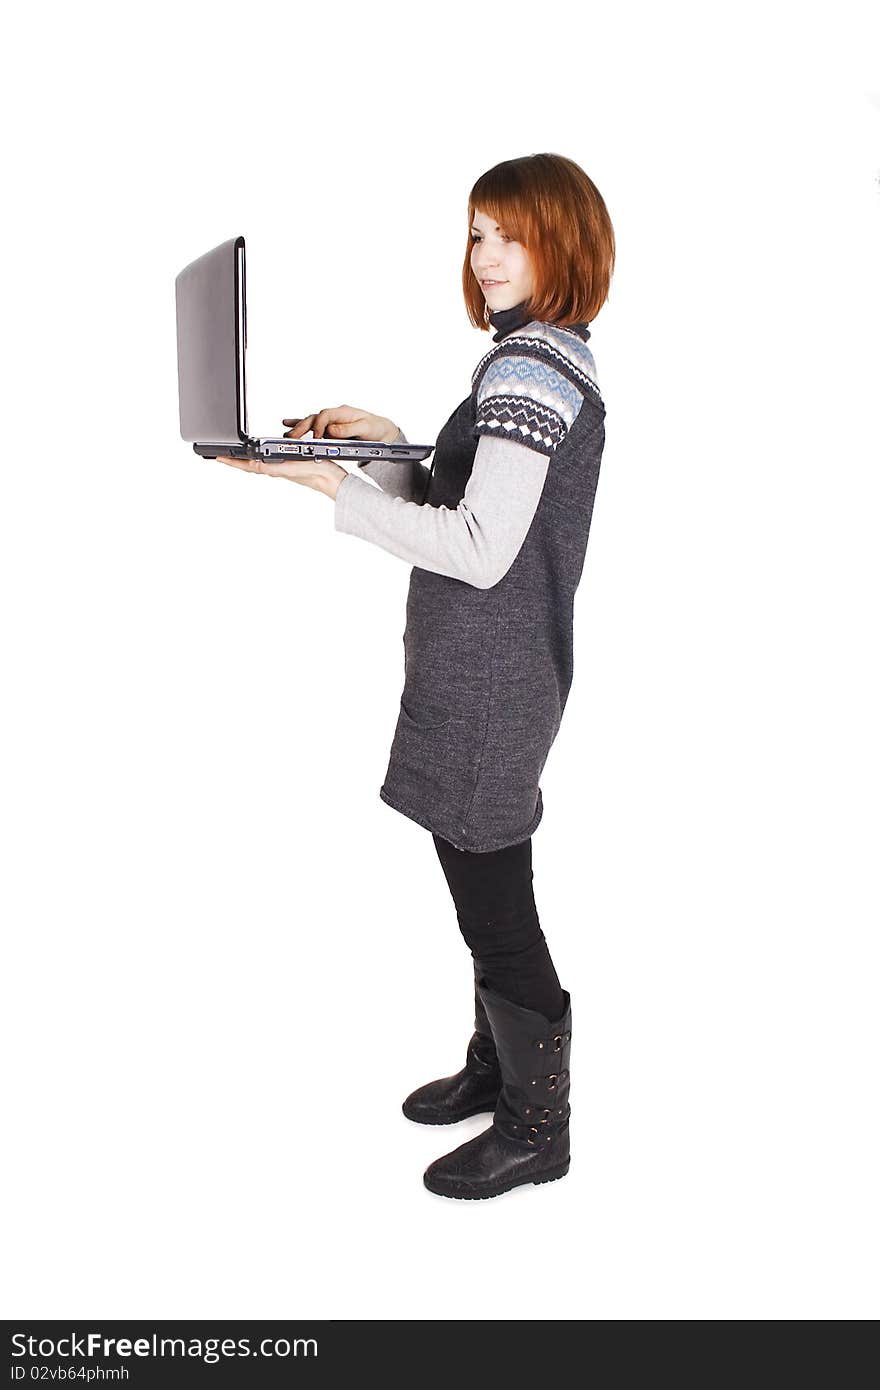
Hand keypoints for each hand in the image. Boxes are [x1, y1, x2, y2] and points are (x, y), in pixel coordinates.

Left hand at [214, 451, 347, 499]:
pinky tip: (260, 456)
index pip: (246, 465)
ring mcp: (282, 468)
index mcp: (272, 468)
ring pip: (258, 463)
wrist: (331, 479)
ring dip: (245, 459)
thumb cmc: (314, 473)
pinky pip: (269, 461)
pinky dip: (260, 457)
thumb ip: (271, 466)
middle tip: (220, 455)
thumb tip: (253, 465)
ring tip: (234, 456)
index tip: (216, 457)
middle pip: (249, 465)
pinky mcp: (290, 465)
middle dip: (235, 460)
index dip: (231, 461)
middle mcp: (274, 469)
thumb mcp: (289, 467)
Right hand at [282, 404, 398, 444]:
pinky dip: (299, 425)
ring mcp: (330, 421)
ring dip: (298, 428)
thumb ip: (348, 429)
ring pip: (310, 422)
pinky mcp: (328, 428)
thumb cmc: (374, 428)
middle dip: (302, 427)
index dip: (319, 425)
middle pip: (314, 418)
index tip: (316, 437)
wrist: (379, 430)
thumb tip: (332, 430)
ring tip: (286, 435)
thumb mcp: (365, 428)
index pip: (326, 415)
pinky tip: (287, 425)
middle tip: (292, 437)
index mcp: (343, 412)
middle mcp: (334, 415)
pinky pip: (312, 425)